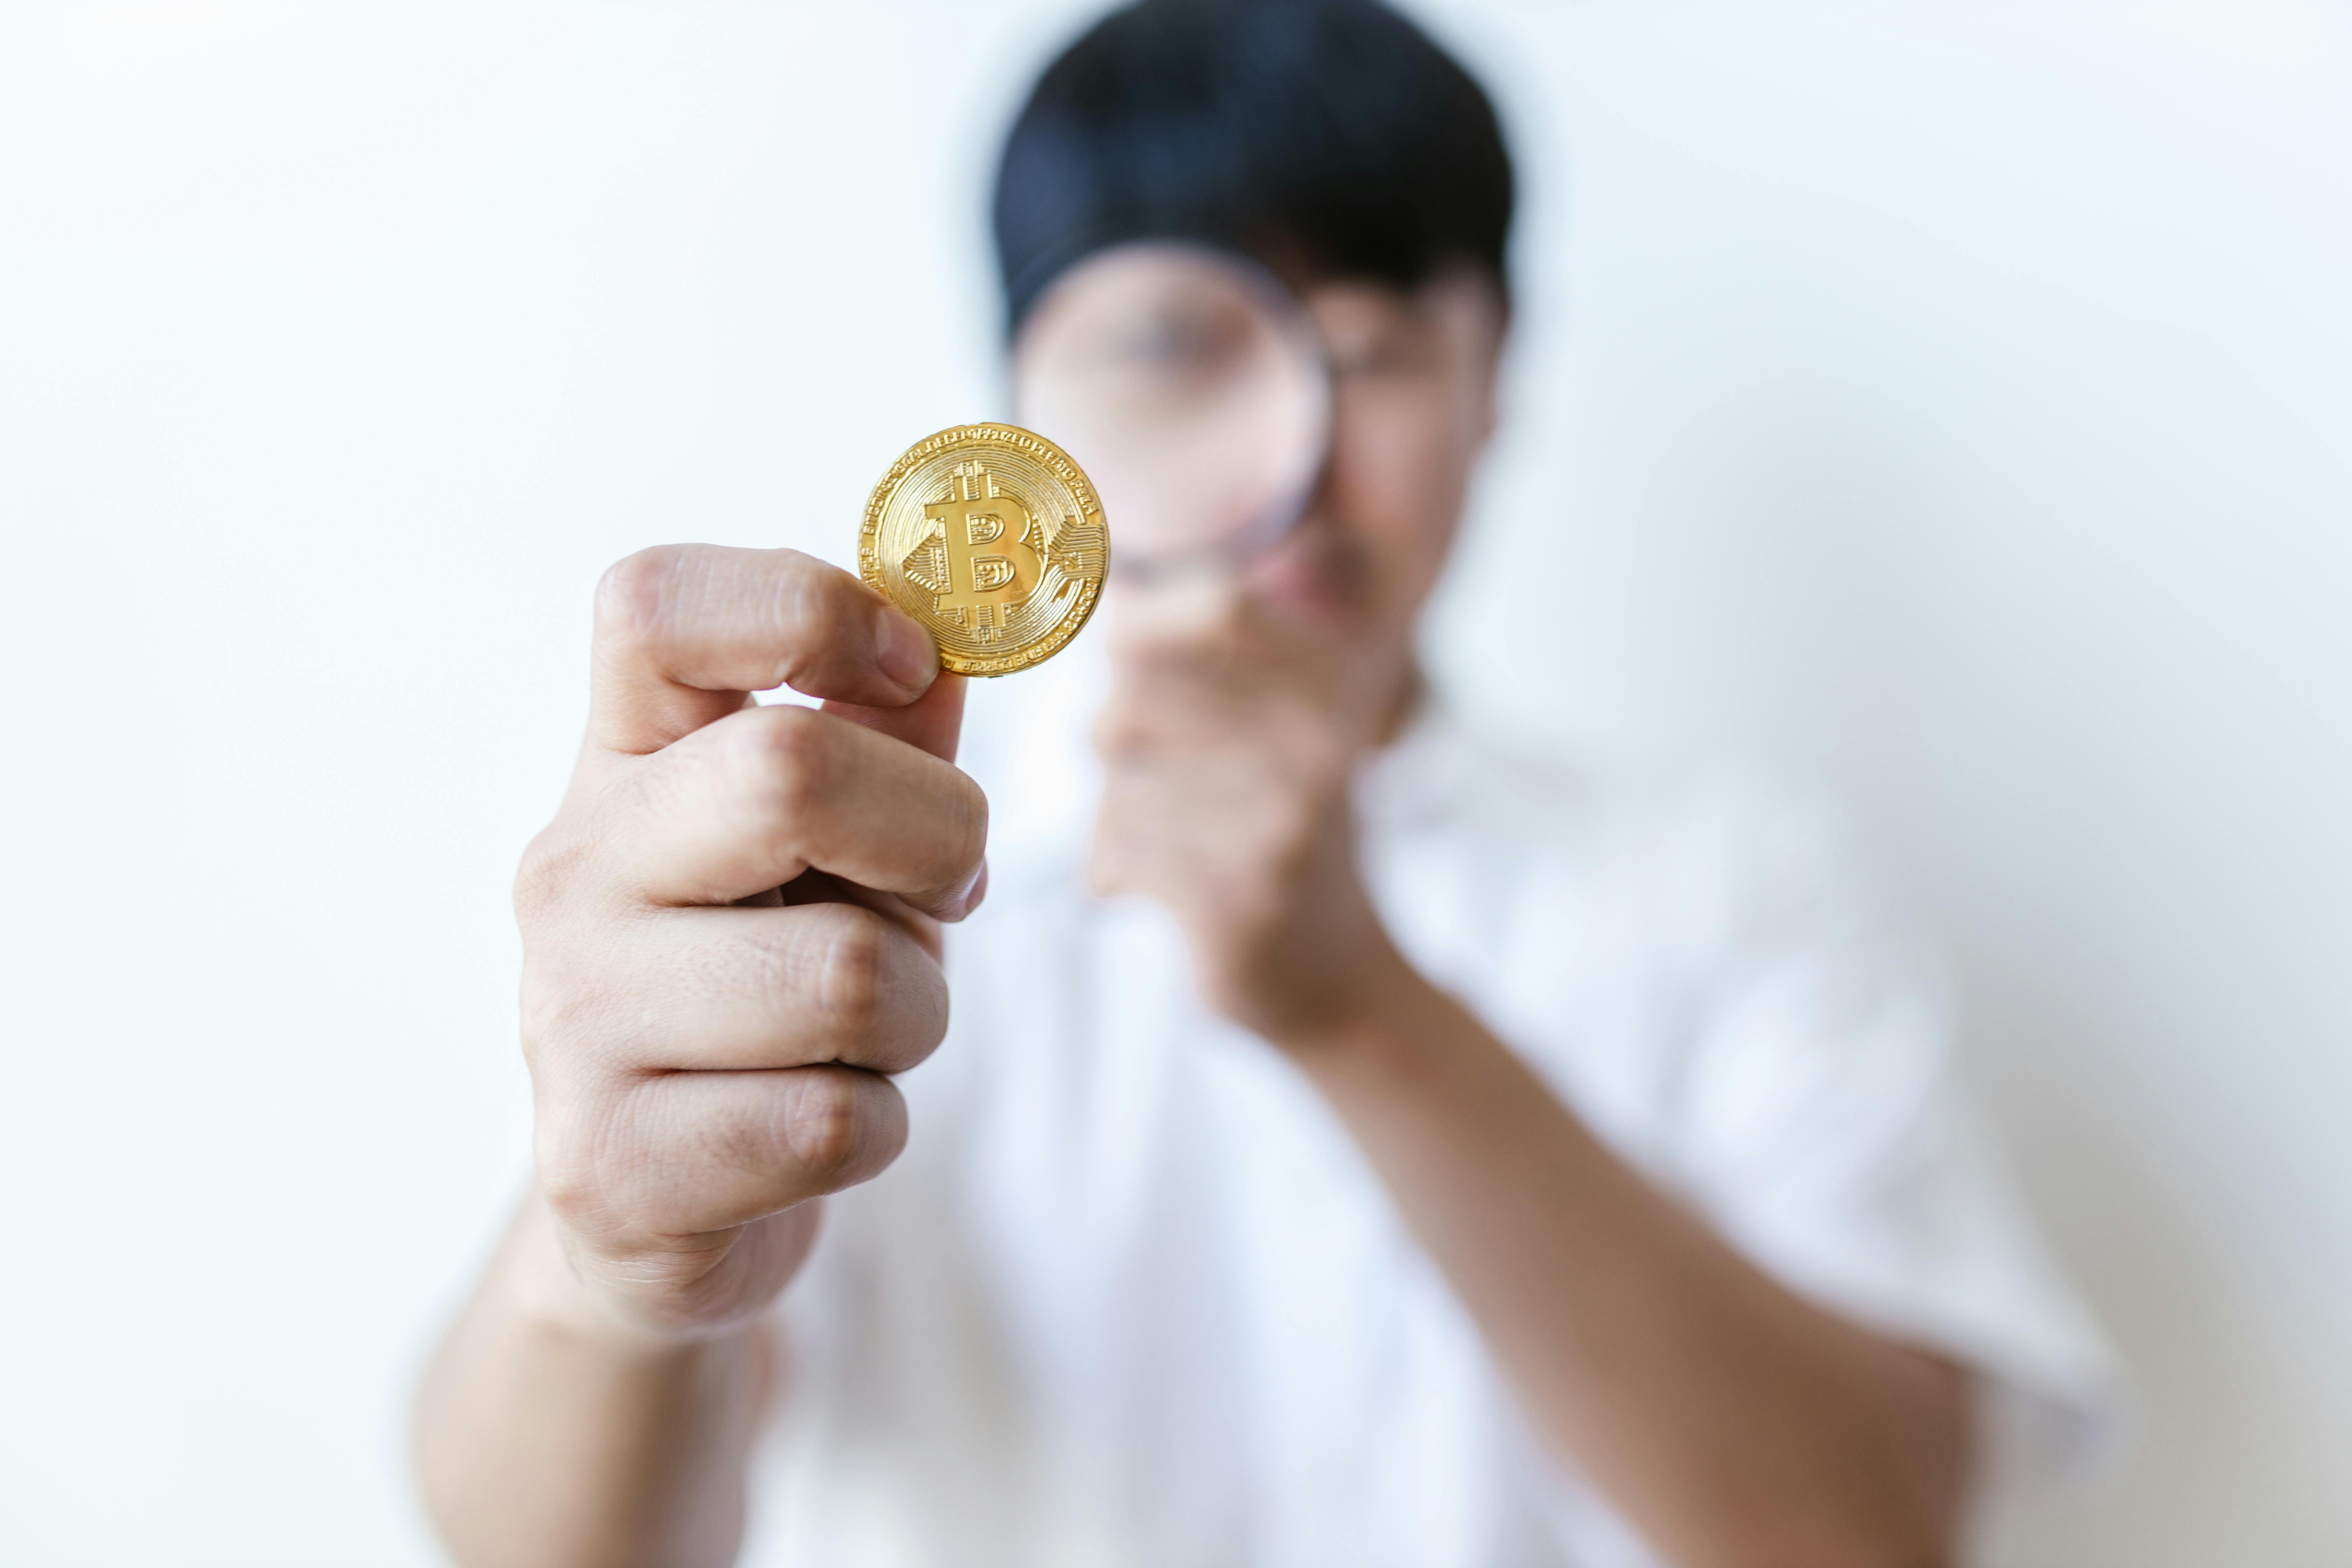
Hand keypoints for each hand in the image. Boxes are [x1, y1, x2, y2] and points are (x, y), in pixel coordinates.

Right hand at [513, 545, 985, 1341]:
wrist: (663, 1201)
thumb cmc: (774, 982)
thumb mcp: (839, 843)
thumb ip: (890, 733)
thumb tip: (957, 629)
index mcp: (620, 763)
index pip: (655, 602)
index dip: (810, 606)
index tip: (904, 671)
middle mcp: (571, 871)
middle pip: (786, 771)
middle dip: (934, 837)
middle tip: (943, 893)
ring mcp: (570, 1021)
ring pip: (846, 976)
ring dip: (916, 1013)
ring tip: (860, 1037)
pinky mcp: (609, 1168)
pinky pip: (829, 1122)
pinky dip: (872, 1128)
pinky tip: (808, 1127)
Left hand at [1088, 580, 1403, 1044]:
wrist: (1338, 977)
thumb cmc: (1275, 827)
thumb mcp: (1272, 722)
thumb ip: (1202, 649)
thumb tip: (1098, 579)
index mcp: (1336, 683)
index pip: (1216, 603)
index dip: (1142, 625)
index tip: (1126, 662)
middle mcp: (1321, 743)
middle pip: (1134, 696)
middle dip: (1118, 742)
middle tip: (1157, 783)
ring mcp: (1285, 822)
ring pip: (1116, 780)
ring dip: (1117, 816)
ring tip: (1170, 844)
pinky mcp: (1240, 899)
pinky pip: (1114, 852)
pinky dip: (1113, 873)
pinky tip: (1156, 890)